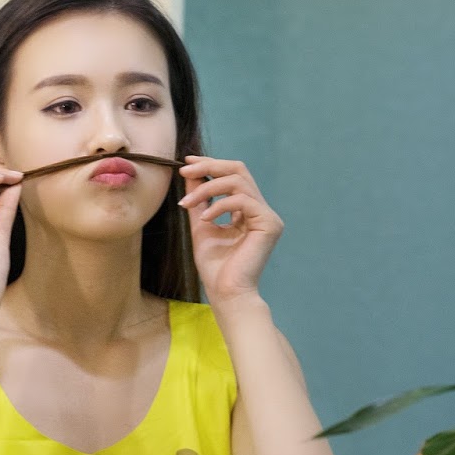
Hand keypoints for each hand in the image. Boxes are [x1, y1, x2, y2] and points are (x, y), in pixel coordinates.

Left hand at [177, 154, 282, 305]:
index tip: (186, 162)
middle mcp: (261, 209)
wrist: (226, 292)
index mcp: (248, 209)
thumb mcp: (201, 224)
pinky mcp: (270, 224)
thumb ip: (199, 198)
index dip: (210, 164)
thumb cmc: (215, 266)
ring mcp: (268, 216)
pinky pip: (243, 201)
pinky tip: (205, 218)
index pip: (233, 175)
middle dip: (209, 166)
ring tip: (188, 202)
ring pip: (239, 182)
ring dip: (208, 188)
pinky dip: (219, 205)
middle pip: (239, 170)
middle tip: (184, 170)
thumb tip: (190, 172)